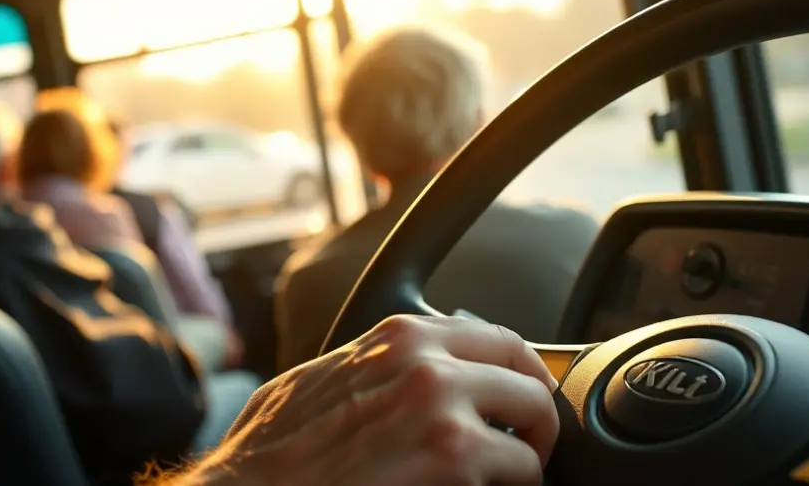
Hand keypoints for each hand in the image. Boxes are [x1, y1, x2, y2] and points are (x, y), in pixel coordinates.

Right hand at [190, 315, 557, 485]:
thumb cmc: (273, 452)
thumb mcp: (323, 378)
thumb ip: (378, 365)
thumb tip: (412, 373)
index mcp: (400, 337)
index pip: (498, 338)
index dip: (522, 373)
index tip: (524, 396)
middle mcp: (429, 362)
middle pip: (528, 378)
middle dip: (535, 417)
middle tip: (526, 448)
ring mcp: (446, 410)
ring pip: (534, 427)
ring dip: (527, 458)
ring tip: (507, 478)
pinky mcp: (456, 459)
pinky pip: (522, 474)